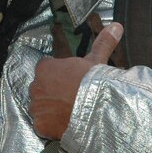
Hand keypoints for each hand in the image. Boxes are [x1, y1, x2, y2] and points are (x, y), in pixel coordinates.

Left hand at [29, 22, 123, 139]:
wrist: (96, 111)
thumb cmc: (94, 83)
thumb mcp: (97, 60)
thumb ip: (102, 43)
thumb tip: (116, 26)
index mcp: (45, 68)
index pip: (46, 69)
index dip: (58, 75)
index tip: (69, 80)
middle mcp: (35, 86)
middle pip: (40, 88)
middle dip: (51, 92)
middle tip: (69, 97)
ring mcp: (36, 107)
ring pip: (39, 107)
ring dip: (49, 109)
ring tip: (67, 112)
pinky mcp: (39, 125)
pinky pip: (41, 125)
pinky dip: (49, 126)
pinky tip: (63, 124)